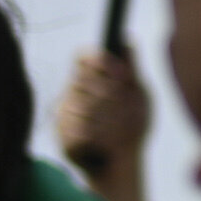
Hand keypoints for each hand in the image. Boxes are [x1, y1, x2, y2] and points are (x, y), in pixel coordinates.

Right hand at [53, 48, 152, 182]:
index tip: (122, 74)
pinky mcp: (61, 134)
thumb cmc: (133, 125)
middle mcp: (73, 92)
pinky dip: (96, 136)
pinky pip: (75, 129)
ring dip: (105, 118)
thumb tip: (127, 39)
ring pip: (78, 106)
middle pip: (80, 79)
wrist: (124, 161)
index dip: (99, 61)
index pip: (82, 57)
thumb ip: (132, 69)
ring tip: (119, 128)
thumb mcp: (139, 95)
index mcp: (91, 78)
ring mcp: (64, 112)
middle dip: (108, 93)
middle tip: (125, 105)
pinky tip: (105, 142)